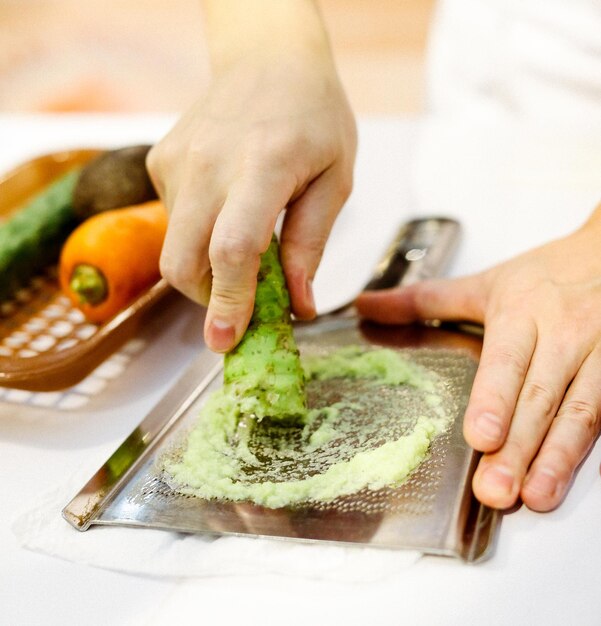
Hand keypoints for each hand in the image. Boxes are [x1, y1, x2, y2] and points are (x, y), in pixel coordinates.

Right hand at [147, 4, 355, 352]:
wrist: (267, 58)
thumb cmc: (313, 116)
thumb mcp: (335, 179)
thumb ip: (311, 245)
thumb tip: (298, 306)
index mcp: (263, 164)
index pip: (233, 248)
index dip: (228, 302)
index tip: (226, 341)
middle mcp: (209, 163)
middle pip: (183, 262)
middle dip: (209, 298)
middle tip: (242, 300)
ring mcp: (177, 161)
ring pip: (174, 248)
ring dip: (207, 266)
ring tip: (244, 236)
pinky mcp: (160, 161)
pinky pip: (172, 221)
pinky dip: (198, 234)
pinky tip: (225, 205)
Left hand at [356, 208, 600, 511]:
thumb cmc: (545, 276)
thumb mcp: (484, 284)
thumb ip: (423, 300)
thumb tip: (366, 306)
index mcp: (521, 313)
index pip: (507, 361)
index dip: (495, 398)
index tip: (481, 434)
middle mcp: (563, 336)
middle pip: (539, 397)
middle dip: (518, 447)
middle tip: (494, 489)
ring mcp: (600, 356)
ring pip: (580, 412)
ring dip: (557, 458)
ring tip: (534, 497)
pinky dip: (587, 451)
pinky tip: (568, 478)